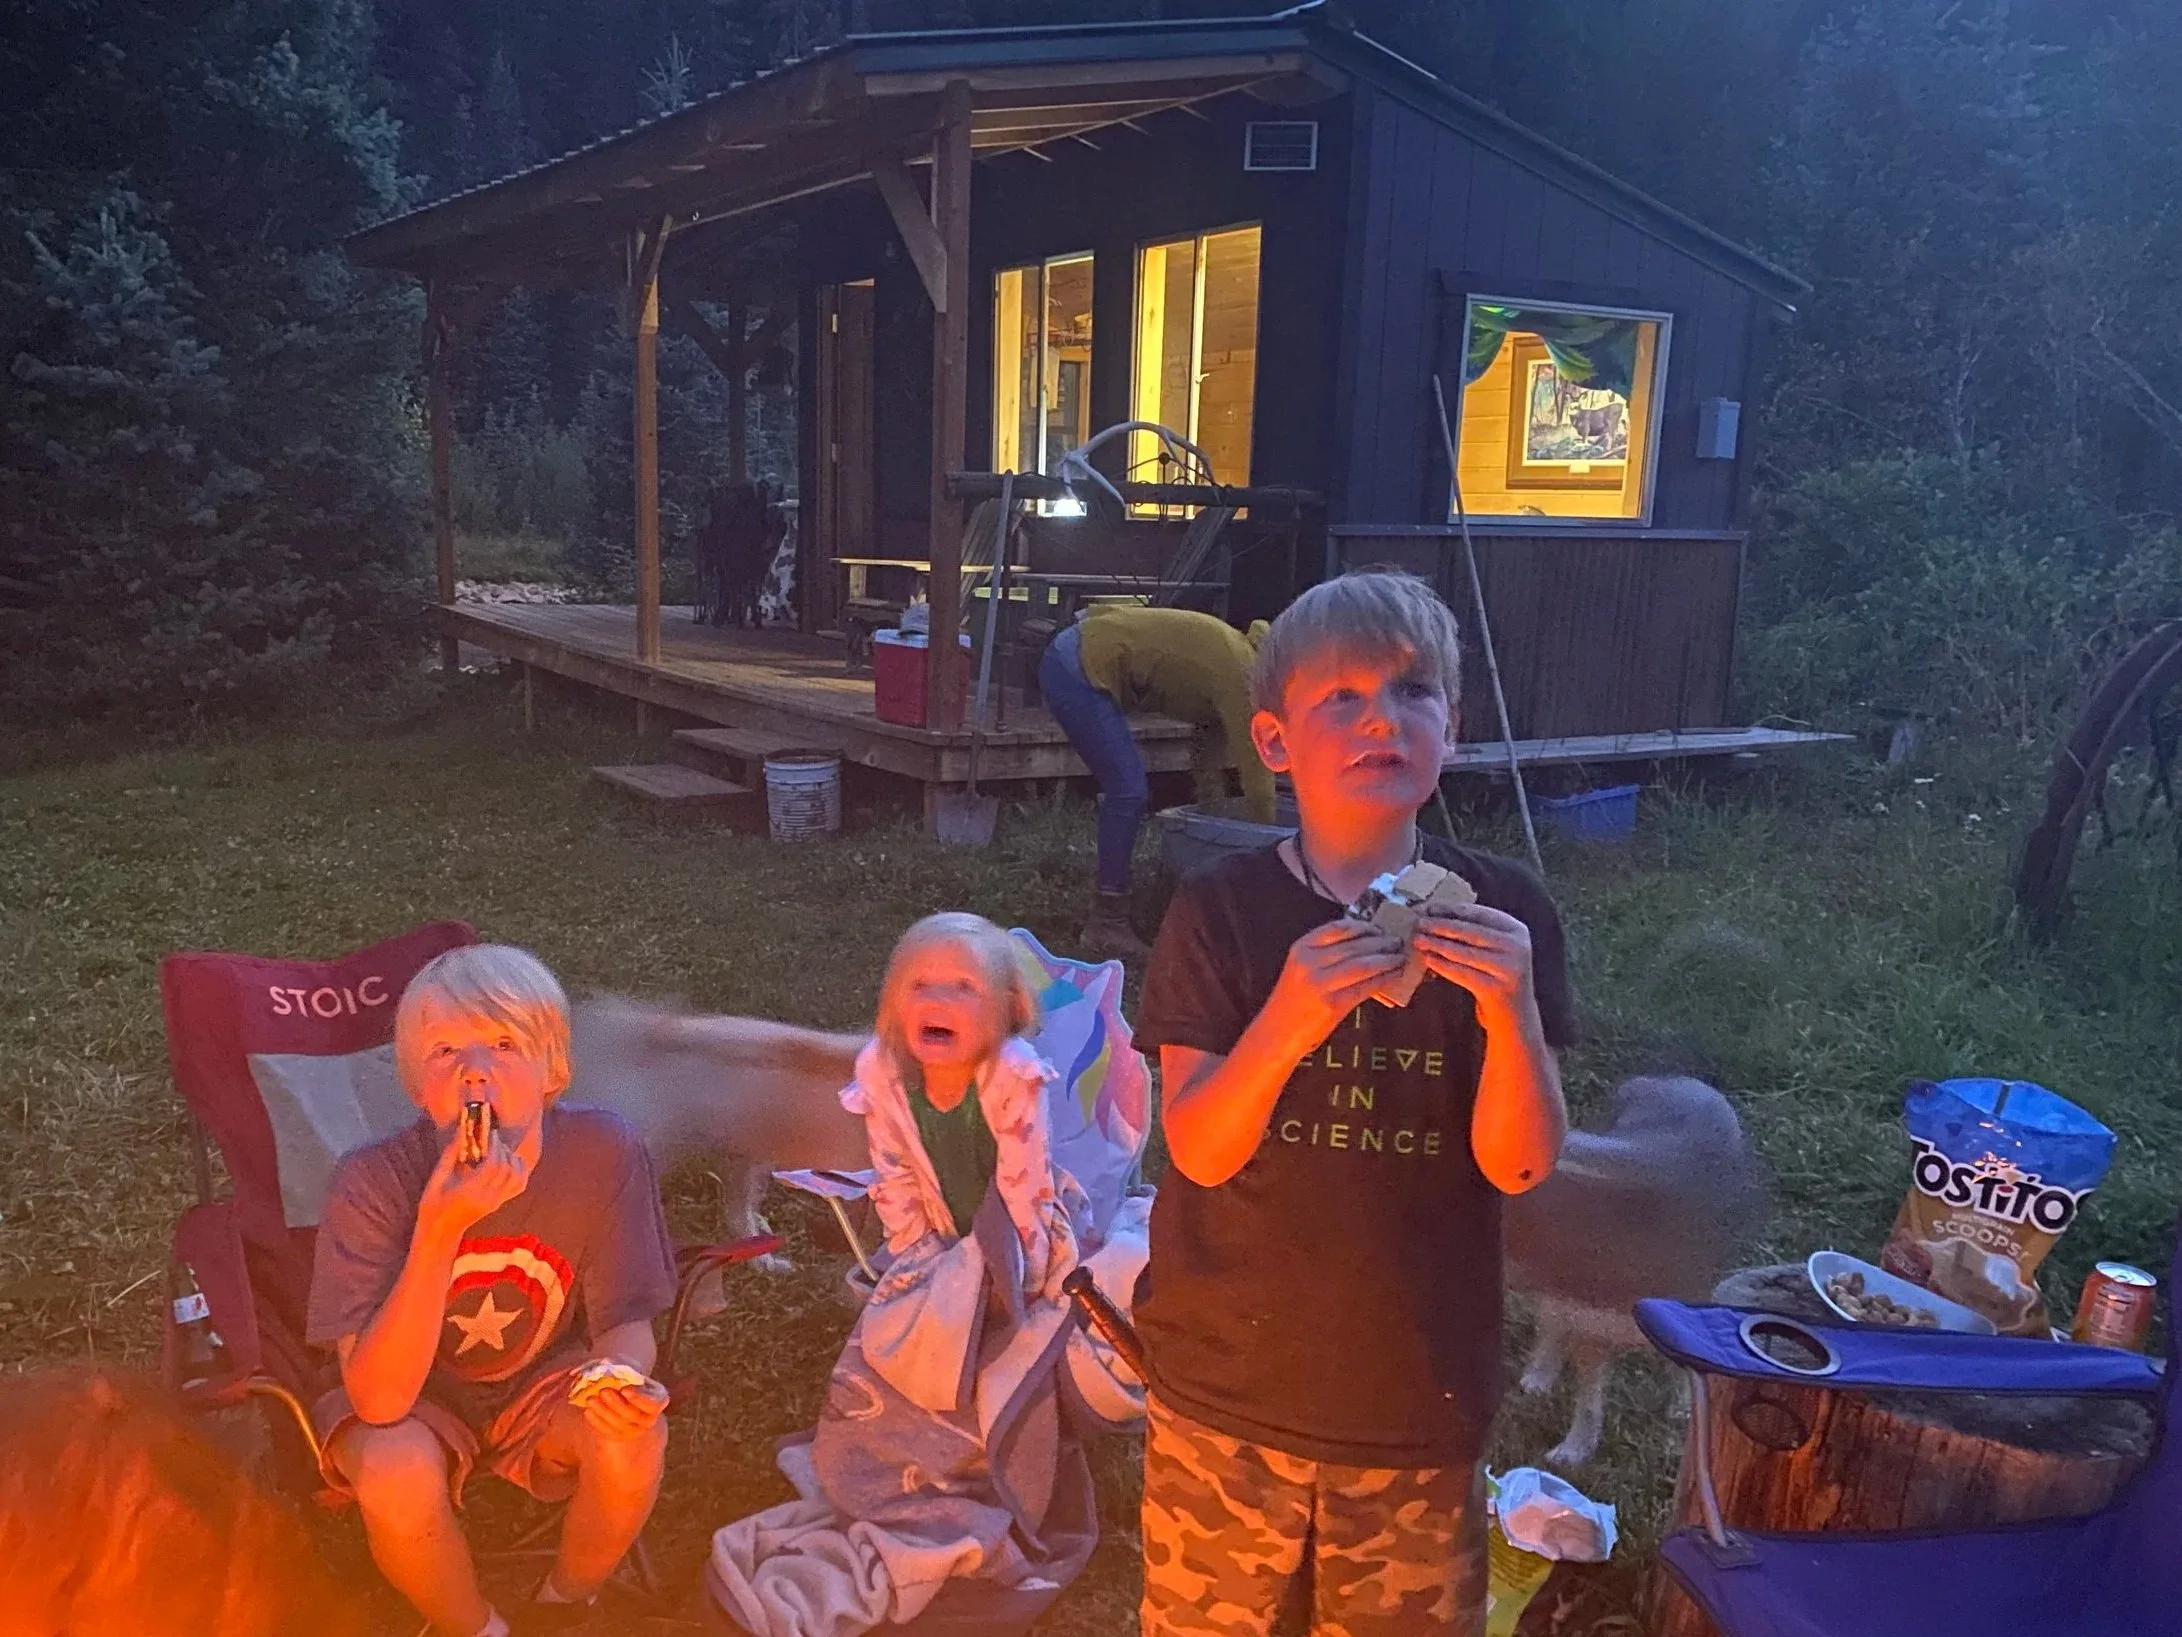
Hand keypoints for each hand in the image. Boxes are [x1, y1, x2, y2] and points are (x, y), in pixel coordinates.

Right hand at [417, 1129, 529, 1239]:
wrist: (440, 1230)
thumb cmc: (433, 1203)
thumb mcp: (437, 1177)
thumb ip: (451, 1153)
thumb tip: (462, 1129)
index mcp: (471, 1191)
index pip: (493, 1165)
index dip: (495, 1146)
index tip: (490, 1133)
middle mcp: (488, 1197)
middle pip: (507, 1169)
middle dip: (503, 1149)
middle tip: (494, 1139)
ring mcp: (496, 1202)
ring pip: (517, 1177)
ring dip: (513, 1159)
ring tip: (501, 1150)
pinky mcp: (499, 1203)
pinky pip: (519, 1186)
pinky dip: (519, 1171)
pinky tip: (510, 1161)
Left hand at [580, 1375, 669, 1440]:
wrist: (622, 1394)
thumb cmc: (627, 1377)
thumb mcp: (629, 1370)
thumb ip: (623, 1369)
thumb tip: (610, 1368)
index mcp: (658, 1400)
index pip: (653, 1403)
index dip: (639, 1398)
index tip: (625, 1389)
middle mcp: (649, 1418)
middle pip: (633, 1415)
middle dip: (616, 1404)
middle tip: (603, 1391)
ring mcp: (634, 1429)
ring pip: (619, 1424)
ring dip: (604, 1412)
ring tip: (591, 1399)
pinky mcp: (619, 1435)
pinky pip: (608, 1431)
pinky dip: (597, 1421)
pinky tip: (588, 1410)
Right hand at [1268, 918, 1407, 1046]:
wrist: (1278, 1031)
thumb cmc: (1294, 999)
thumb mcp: (1301, 968)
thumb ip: (1326, 954)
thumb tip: (1366, 942)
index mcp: (1302, 948)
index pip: (1338, 928)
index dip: (1363, 926)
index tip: (1378, 928)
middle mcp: (1310, 962)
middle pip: (1354, 946)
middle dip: (1380, 943)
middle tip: (1397, 942)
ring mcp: (1321, 984)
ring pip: (1363, 965)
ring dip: (1386, 960)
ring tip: (1399, 958)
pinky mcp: (1333, 1004)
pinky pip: (1365, 987)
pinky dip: (1383, 980)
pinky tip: (1393, 977)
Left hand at [1414, 904, 1538, 1027]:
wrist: (1515, 1015)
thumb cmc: (1497, 976)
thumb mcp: (1497, 949)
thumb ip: (1477, 931)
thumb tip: (1438, 912)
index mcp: (1517, 931)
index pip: (1480, 914)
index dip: (1453, 910)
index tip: (1431, 907)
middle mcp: (1517, 947)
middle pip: (1471, 931)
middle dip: (1442, 926)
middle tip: (1419, 922)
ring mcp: (1509, 969)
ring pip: (1464, 952)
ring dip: (1437, 944)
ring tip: (1418, 939)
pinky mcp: (1496, 989)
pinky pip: (1462, 973)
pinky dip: (1442, 965)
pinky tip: (1428, 959)